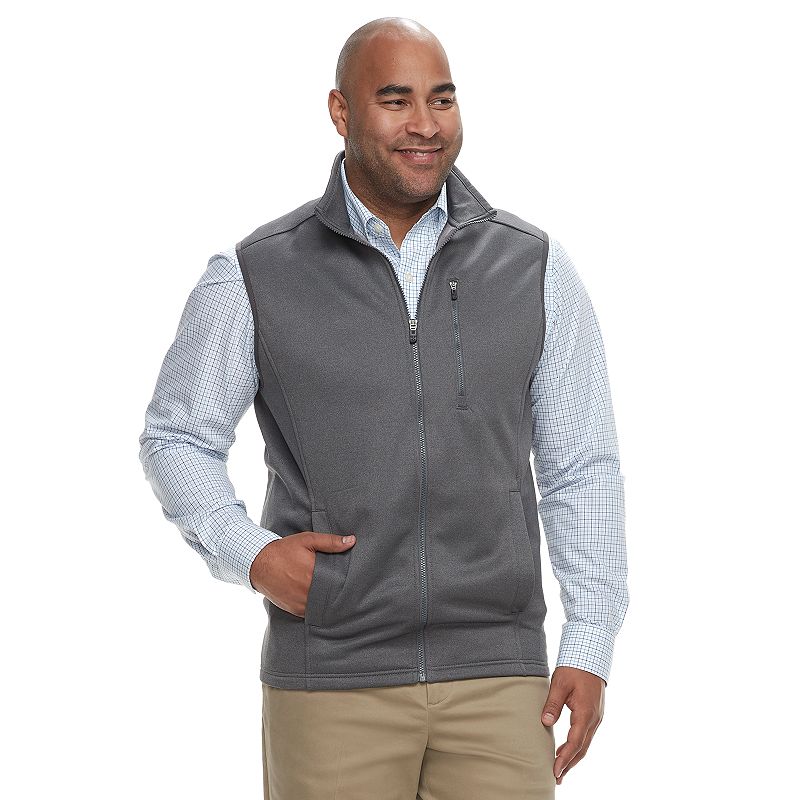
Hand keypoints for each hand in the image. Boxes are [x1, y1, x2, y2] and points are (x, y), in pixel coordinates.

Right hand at [249, 531, 355, 615]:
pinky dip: (317, 608)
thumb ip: (330, 542)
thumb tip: (351, 541)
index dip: (346, 582)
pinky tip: (320, 601)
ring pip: (322, 606)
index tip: (352, 581)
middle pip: (331, 595)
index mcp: (313, 573)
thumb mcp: (307, 540)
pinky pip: (311, 612)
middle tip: (345, 589)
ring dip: (328, 602)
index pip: (338, 582)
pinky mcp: (294, 609)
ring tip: (334, 595)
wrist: (259, 563)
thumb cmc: (284, 550)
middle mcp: (308, 590)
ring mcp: (301, 602)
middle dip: (337, 592)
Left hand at [540, 665, 604, 784]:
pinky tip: (567, 750)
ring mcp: (596, 718)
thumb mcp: (560, 683)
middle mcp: (594, 719)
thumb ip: (553, 704)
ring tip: (560, 769)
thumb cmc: (575, 668)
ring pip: (585, 744)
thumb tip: (546, 723)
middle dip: (569, 764)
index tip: (555, 770)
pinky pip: (586, 736)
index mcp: (586, 713)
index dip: (564, 758)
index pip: (575, 742)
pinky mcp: (594, 714)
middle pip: (582, 748)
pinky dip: (577, 746)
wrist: (591, 656)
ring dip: (573, 757)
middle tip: (556, 777)